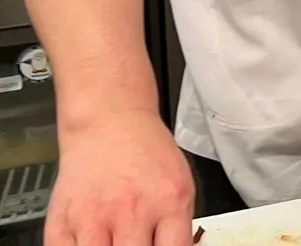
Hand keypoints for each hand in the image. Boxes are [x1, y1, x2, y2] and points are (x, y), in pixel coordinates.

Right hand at [48, 110, 192, 245]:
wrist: (110, 125)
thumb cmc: (147, 153)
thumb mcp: (180, 184)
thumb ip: (178, 225)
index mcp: (168, 202)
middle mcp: (130, 213)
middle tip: (137, 245)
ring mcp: (92, 221)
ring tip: (114, 243)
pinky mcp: (61, 225)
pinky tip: (90, 242)